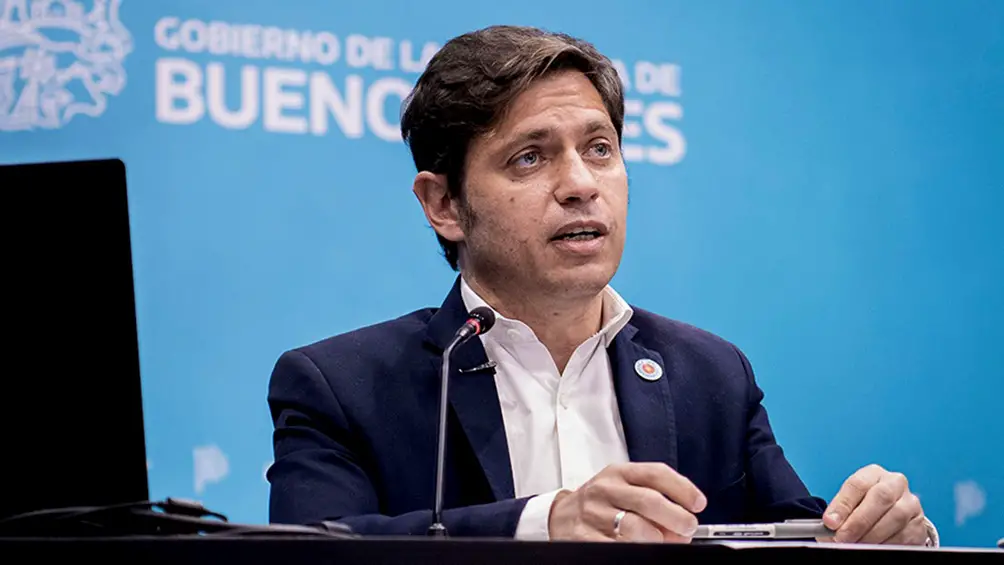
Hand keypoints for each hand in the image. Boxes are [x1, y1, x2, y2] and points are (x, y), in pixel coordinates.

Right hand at [548, 462, 706, 542]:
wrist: (560, 516)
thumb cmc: (600, 502)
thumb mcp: (623, 490)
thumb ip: (654, 501)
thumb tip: (682, 528)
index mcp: (619, 473)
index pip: (655, 473)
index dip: (682, 488)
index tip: (698, 503)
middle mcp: (606, 489)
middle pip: (649, 500)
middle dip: (676, 517)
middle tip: (688, 527)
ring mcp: (594, 513)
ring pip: (634, 527)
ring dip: (657, 539)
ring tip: (661, 542)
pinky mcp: (583, 536)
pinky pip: (616, 547)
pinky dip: (634, 550)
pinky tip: (640, 550)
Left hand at [819, 464, 928, 545]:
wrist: (890, 515)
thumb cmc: (864, 506)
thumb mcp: (850, 502)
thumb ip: (840, 510)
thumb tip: (830, 524)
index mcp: (873, 474)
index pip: (857, 484)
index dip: (843, 504)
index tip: (830, 522)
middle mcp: (895, 484)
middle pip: (880, 498)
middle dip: (858, 521)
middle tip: (843, 537)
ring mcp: (910, 503)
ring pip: (895, 517)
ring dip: (872, 536)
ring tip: (856, 545)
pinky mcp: (919, 523)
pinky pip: (905, 535)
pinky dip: (886, 544)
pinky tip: (874, 548)